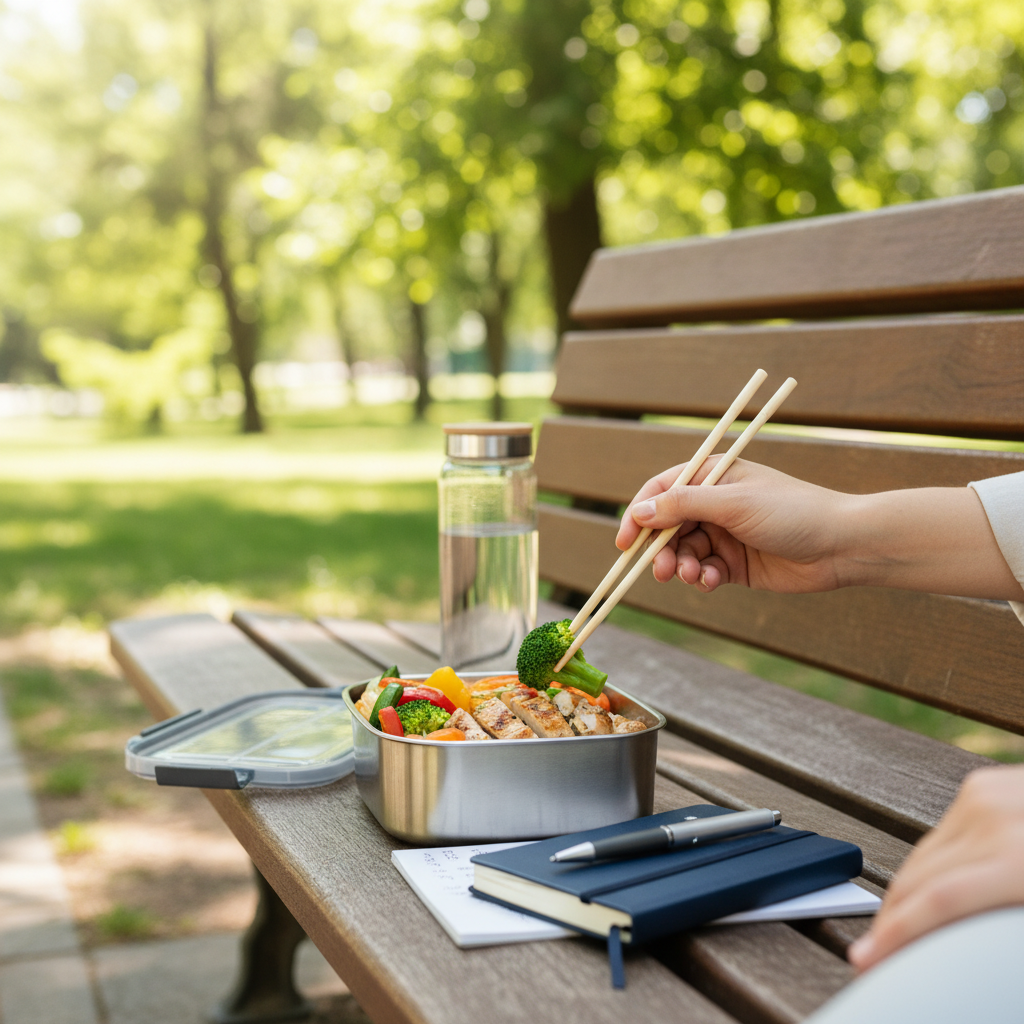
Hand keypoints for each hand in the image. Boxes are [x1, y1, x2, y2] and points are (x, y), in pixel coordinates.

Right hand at [615, 457, 849, 593]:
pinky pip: (702, 571)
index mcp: (713, 477)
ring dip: (680, 566)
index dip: (638, 515)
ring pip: (682, 552)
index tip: (624, 542)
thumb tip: (638, 512)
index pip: (660, 492)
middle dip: (659, 549)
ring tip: (692, 576)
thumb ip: (683, 506)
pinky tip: (712, 582)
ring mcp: (724, 534)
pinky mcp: (734, 563)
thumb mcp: (733, 503)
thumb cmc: (792, 512)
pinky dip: (701, 578)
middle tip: (660, 570)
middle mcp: (714, 504)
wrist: (841, 546)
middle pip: (666, 527)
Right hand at [849, 765, 1023, 971]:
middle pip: (918, 878)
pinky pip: (939, 838)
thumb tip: (960, 948)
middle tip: (873, 957)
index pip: (939, 901)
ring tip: (894, 933)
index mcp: (1021, 857)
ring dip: (903, 898)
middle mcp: (994, 819)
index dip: (897, 935)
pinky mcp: (980, 786)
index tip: (867, 961)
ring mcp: (983, 796)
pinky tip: (924, 896)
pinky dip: (927, 870)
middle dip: (890, 921)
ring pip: (921, 857)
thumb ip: (1004, 930)